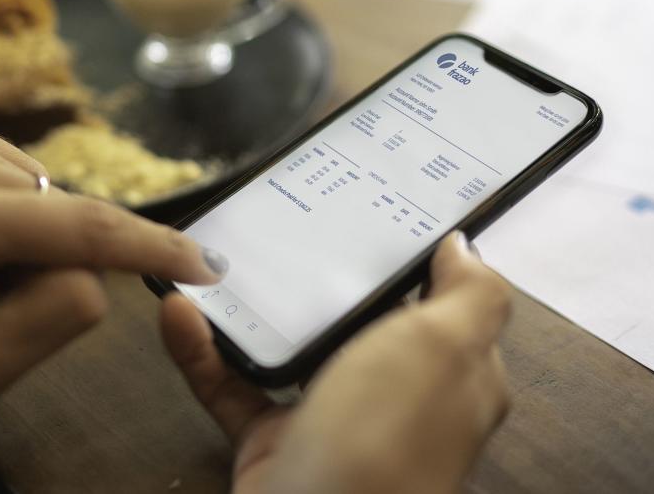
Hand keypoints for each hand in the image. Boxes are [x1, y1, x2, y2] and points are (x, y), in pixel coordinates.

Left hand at [0, 112, 223, 437]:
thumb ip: (60, 315)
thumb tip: (105, 263)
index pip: (84, 228)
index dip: (156, 247)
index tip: (207, 264)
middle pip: (68, 216)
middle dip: (51, 265)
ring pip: (49, 196)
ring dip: (27, 240)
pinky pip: (22, 177)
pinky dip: (11, 215)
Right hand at [162, 233, 511, 493]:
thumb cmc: (386, 447)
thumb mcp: (446, 348)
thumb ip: (472, 293)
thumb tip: (466, 249)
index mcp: (453, 373)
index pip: (444, 300)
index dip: (418, 253)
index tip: (378, 206)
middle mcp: (395, 397)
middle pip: (361, 317)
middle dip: (325, 273)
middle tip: (290, 222)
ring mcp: (334, 420)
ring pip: (291, 345)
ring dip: (255, 306)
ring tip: (223, 261)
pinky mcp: (276, 443)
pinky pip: (233, 385)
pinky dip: (204, 351)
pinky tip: (181, 314)